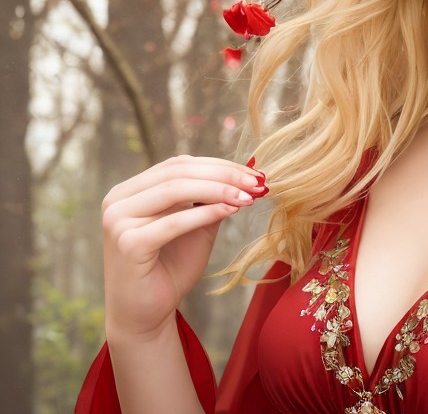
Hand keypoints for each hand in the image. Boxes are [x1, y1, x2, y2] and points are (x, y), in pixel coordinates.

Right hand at [101, 155, 262, 342]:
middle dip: (223, 174)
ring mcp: (118, 221)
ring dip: (219, 189)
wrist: (145, 315)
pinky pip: (174, 221)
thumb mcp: (196, 226)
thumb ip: (211, 200)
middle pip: (178, 172)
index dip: (219, 165)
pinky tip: (231, 211)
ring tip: (249, 196)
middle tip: (257, 182)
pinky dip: (206, 213)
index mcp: (130, 191)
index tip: (254, 172)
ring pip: (175, 190)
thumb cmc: (171, 268)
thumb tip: (245, 176)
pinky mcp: (127, 244)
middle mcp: (117, 201)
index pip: (179, 164)